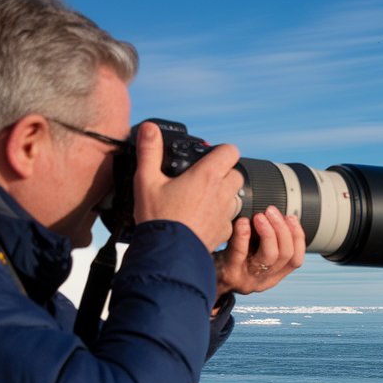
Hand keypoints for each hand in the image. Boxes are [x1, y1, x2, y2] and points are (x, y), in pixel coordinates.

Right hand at [131, 121, 243, 251]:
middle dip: (223, 173)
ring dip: (223, 194)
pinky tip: (202, 218)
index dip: (221, 151)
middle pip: (235, 173)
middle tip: (202, 178)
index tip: (209, 156)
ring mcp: (226, 213)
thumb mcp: (146, 180)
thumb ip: (149, 151)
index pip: (231, 151)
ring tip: (201, 199)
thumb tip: (150, 129)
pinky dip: (220, 216)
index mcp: (208, 175)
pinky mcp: (225, 231)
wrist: (168, 253)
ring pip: (234, 196)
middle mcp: (222, 192)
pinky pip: (229, 218)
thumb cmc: (158, 217)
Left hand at [213, 205, 305, 302]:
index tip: (290, 217)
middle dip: (282, 229)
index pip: (296, 259)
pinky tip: (242, 222)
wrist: (198, 277)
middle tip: (271, 211)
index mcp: (273, 276)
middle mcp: (263, 280)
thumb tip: (276, 214)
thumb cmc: (227, 260)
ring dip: (268, 232)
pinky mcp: (230, 274)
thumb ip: (265, 240)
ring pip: (269, 256)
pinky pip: (240, 254)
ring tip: (260, 216)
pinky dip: (243, 236)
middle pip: (285, 255)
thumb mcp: (250, 253)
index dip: (298, 237)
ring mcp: (247, 278)